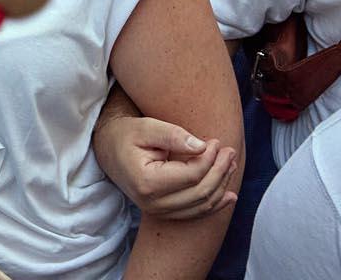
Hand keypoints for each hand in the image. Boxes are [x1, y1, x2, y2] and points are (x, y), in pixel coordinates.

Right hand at [93, 114, 237, 220]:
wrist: (109, 150)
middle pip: (200, 193)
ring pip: (201, 205)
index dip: (210, 159)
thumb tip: (202, 146)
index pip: (192, 175)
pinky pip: (194, 213)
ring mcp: (157, 211)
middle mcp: (152, 203)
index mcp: (147, 182)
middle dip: (220, 171)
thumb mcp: (147, 127)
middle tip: (230, 151)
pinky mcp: (163, 213)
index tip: (216, 142)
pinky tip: (229, 194)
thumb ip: (174, 135)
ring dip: (221, 186)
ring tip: (230, 164)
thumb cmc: (127, 135)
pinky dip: (214, 204)